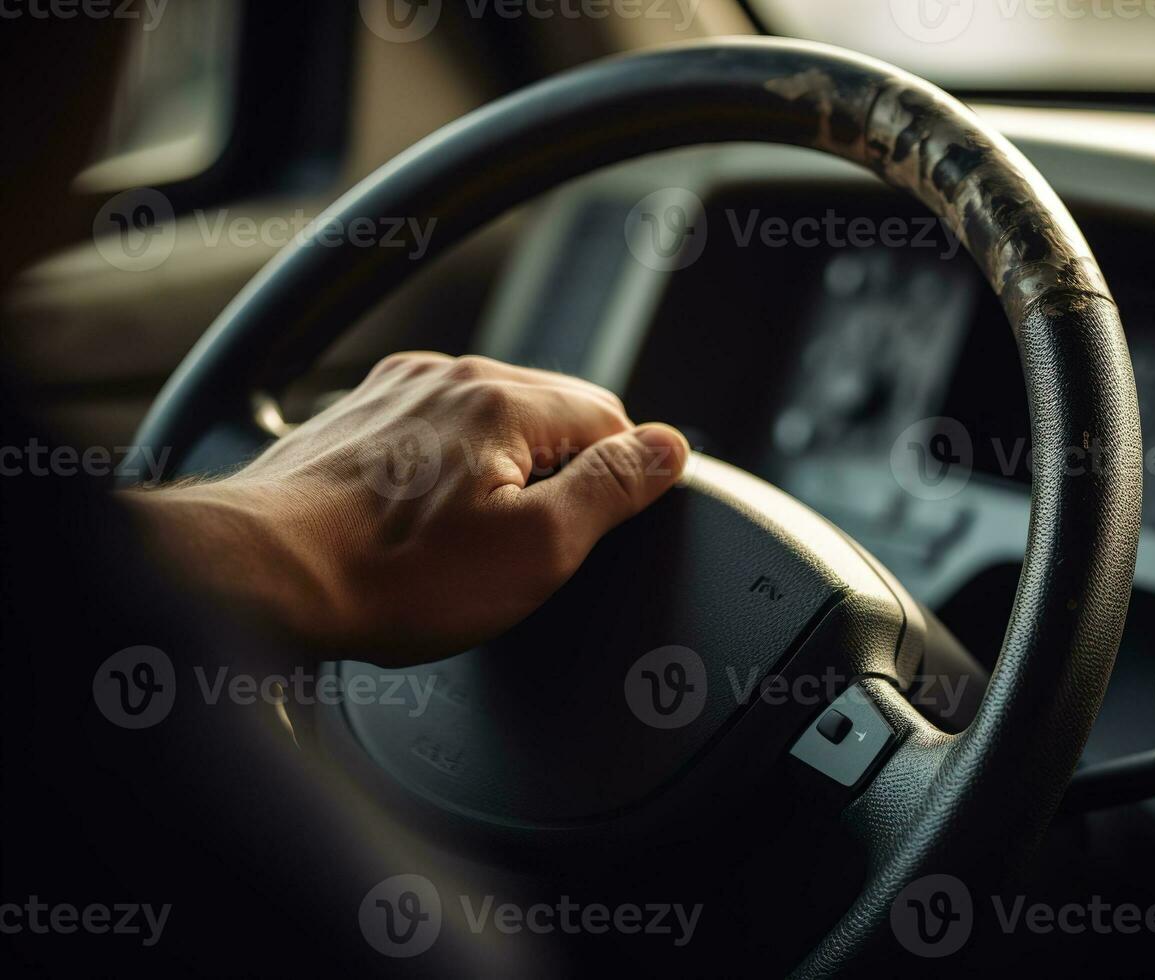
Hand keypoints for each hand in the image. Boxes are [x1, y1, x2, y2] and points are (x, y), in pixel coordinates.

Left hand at [125, 353, 688, 665]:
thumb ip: (612, 488)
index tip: (583, 534)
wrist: (263, 576)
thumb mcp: (536, 549)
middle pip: (553, 412)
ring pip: (492, 419)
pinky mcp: (359, 414)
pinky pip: (437, 428)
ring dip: (502, 471)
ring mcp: (398, 390)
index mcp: (505, 399)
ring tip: (466, 542)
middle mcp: (451, 375)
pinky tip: (423, 522)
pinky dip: (449, 467)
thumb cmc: (396, 576)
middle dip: (558, 475)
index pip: (612, 420)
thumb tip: (669, 446)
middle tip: (524, 549)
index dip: (615, 483)